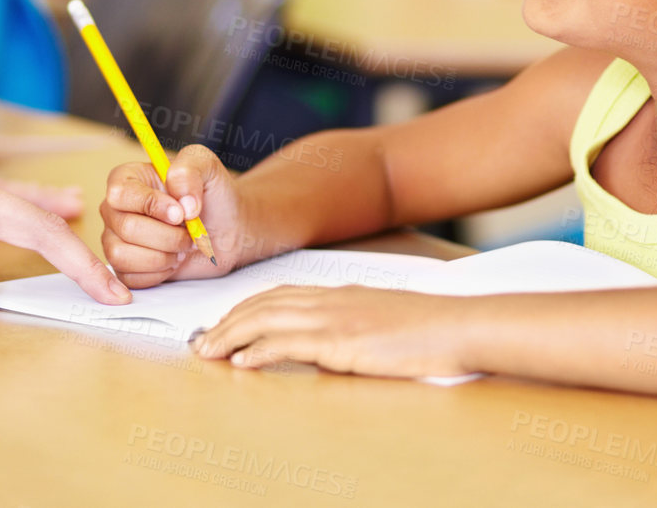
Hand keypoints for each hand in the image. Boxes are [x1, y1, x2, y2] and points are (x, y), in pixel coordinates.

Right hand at [99, 144, 245, 288]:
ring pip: (122, 255)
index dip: (151, 205)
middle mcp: (117, 208)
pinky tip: (174, 260)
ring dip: (162, 256)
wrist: (227, 230)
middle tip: (189, 233)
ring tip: (182, 246)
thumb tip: (181, 201)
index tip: (180, 214)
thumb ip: (189, 169)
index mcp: (128, 178)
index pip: (121, 193)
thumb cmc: (213, 195)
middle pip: (126, 228)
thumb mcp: (207, 166)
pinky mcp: (126, 267)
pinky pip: (130, 278)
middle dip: (167, 236)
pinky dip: (159, 273)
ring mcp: (117, 238)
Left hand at [191, 286, 475, 377]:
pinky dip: (258, 351)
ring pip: (265, 321)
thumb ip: (348, 324)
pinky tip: (241, 363)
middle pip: (262, 304)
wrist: (455, 326)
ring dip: (230, 336)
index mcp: (338, 294)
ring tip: (208, 352)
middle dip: (226, 322)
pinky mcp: (340, 341)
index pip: (278, 294)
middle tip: (201, 341)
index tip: (223, 324)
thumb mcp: (379, 318)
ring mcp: (333, 318)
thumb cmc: (426, 328)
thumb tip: (323, 344)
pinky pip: (287, 344)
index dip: (245, 308)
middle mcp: (329, 300)